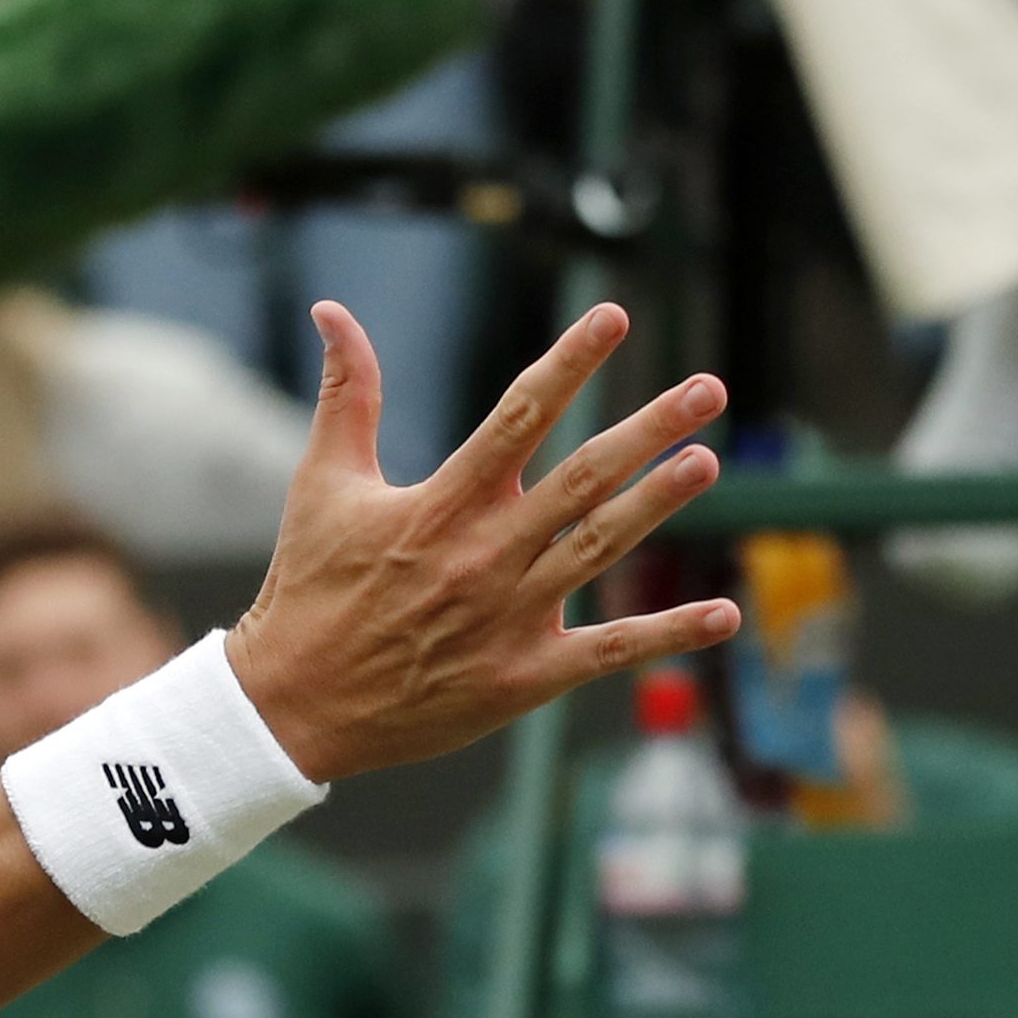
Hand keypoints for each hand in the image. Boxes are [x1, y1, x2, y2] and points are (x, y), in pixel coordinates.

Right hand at [227, 300, 738, 780]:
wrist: (294, 706)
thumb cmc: (309, 589)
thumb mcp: (322, 483)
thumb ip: (348, 395)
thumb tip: (335, 311)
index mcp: (442, 503)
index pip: (518, 415)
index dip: (570, 364)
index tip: (614, 317)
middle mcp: (485, 553)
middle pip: (582, 479)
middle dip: (648, 430)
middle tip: (708, 389)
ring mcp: (511, 615)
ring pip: (601, 548)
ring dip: (659, 505)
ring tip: (709, 462)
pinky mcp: (526, 675)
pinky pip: (610, 650)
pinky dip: (669, 633)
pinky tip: (724, 612)